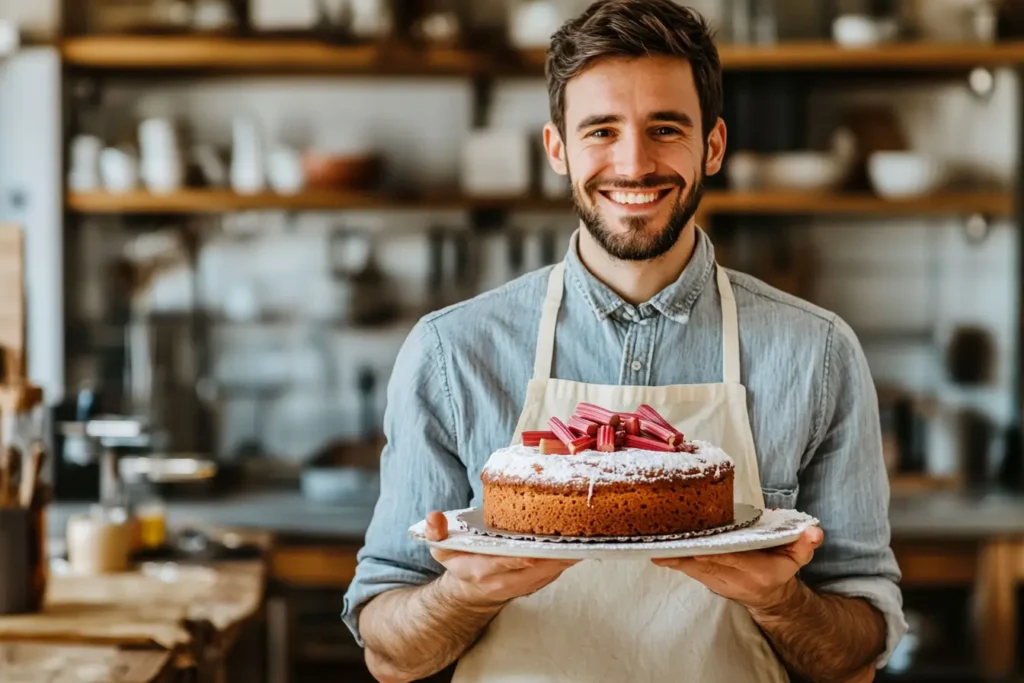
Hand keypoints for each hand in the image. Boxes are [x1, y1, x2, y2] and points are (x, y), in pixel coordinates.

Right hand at [425, 511, 577, 608]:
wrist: (473, 590)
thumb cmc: (460, 562)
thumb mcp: (440, 547)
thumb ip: (436, 532)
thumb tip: (434, 517)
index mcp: (481, 570)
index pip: (503, 564)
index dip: (520, 558)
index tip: (533, 550)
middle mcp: (506, 581)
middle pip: (536, 567)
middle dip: (554, 551)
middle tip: (572, 529)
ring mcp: (526, 583)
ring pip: (552, 569)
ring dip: (567, 552)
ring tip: (582, 528)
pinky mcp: (539, 581)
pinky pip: (558, 568)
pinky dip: (569, 554)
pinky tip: (581, 537)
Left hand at [651, 526, 823, 611]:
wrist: (772, 597)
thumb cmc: (781, 569)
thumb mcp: (798, 557)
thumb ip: (805, 543)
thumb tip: (814, 531)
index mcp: (756, 571)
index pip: (732, 560)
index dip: (712, 554)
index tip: (693, 547)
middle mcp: (735, 579)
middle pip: (706, 565)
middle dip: (685, 555)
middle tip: (663, 543)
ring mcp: (721, 582)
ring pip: (695, 570)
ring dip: (676, 560)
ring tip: (656, 548)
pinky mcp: (711, 582)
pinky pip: (692, 572)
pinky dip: (677, 563)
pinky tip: (661, 554)